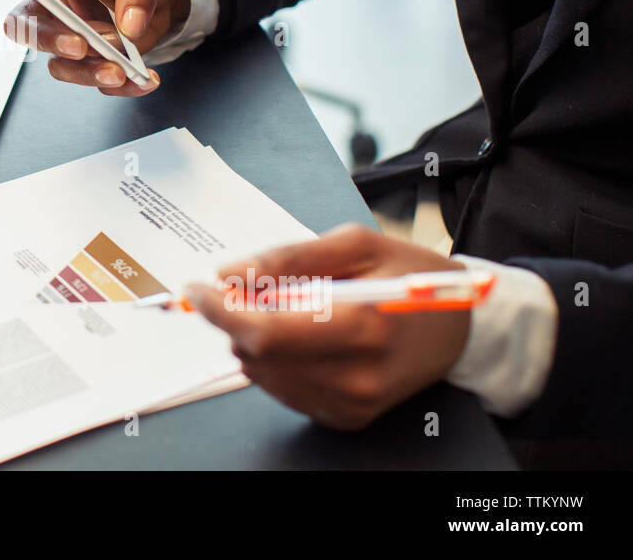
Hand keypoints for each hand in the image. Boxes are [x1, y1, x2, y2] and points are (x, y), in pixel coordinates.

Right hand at [0, 0, 188, 95]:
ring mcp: (72, 34)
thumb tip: (129, 24)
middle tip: (80, 46)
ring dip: (87, 72)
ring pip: (59, 63)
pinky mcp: (93, 59)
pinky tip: (142, 78)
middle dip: (49, 39)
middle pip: (27, 25)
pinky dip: (120, 86)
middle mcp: (58, 1)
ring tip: (121, 71)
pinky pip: (94, 80)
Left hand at [189, 224, 470, 430]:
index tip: (198, 287)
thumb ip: (290, 257)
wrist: (463, 328)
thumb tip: (232, 273)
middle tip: (236, 290)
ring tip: (286, 309)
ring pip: (262, 373)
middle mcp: (358, 375)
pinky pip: (282, 389)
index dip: (221, 309)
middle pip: (257, 354)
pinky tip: (301, 336)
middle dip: (234, 319)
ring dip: (254, 339)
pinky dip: (275, 359)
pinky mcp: (347, 417)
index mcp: (365, 325)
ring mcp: (352, 403)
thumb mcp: (358, 244)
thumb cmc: (411, 276)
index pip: (265, 330)